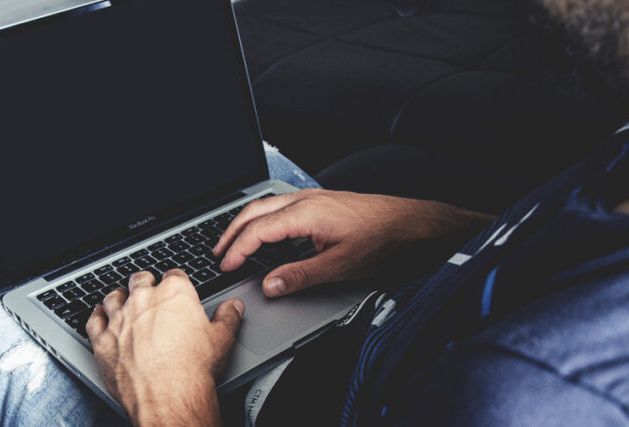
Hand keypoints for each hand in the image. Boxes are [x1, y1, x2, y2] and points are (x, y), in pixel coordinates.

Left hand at [86, 270, 243, 425]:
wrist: (168, 397)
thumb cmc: (194, 369)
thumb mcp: (222, 340)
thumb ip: (227, 318)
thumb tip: (233, 307)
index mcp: (174, 294)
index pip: (173, 276)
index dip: (175, 281)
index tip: (175, 287)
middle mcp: (143, 301)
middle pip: (140, 280)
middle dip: (145, 284)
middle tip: (148, 291)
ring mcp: (120, 319)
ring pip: (113, 297)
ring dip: (118, 297)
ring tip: (121, 300)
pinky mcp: (103, 340)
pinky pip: (94, 321)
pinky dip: (96, 316)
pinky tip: (99, 316)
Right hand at [214, 189, 493, 296]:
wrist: (411, 223)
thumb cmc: (382, 239)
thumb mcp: (340, 265)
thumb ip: (300, 276)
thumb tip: (270, 285)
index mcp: (305, 214)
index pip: (258, 231)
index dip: (237, 250)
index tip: (226, 266)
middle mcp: (304, 200)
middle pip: (254, 211)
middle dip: (231, 232)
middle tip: (218, 253)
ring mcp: (312, 198)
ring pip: (265, 205)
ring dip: (245, 223)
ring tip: (233, 242)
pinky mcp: (320, 201)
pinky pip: (280, 205)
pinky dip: (262, 219)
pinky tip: (265, 232)